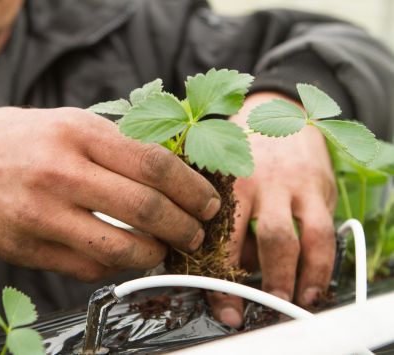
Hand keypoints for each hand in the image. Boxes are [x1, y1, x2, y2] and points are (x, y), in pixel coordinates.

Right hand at [0, 107, 219, 280]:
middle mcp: (60, 172)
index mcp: (76, 132)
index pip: (153, 164)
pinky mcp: (27, 248)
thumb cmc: (17, 140)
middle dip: (185, 226)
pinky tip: (123, 256)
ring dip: (155, 254)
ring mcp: (41, 214)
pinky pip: (88, 266)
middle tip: (196, 232)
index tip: (209, 202)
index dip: (191, 188)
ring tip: (164, 249)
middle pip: (145, 208)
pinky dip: (116, 265)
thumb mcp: (67, 123)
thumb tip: (171, 175)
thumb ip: (115, 146)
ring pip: (120, 247)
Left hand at [208, 93, 336, 326]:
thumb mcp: (220, 174)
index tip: (225, 307)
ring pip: (300, 236)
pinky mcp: (318, 186)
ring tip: (292, 303)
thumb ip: (221, 216)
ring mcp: (293, 185)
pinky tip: (315, 283)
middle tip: (262, 309)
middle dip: (268, 281)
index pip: (224, 238)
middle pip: (267, 237)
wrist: (275, 110)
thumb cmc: (240, 151)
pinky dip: (322, 263)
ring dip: (298, 277)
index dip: (223, 279)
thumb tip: (227, 266)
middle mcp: (262, 183)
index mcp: (229, 182)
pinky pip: (324, 230)